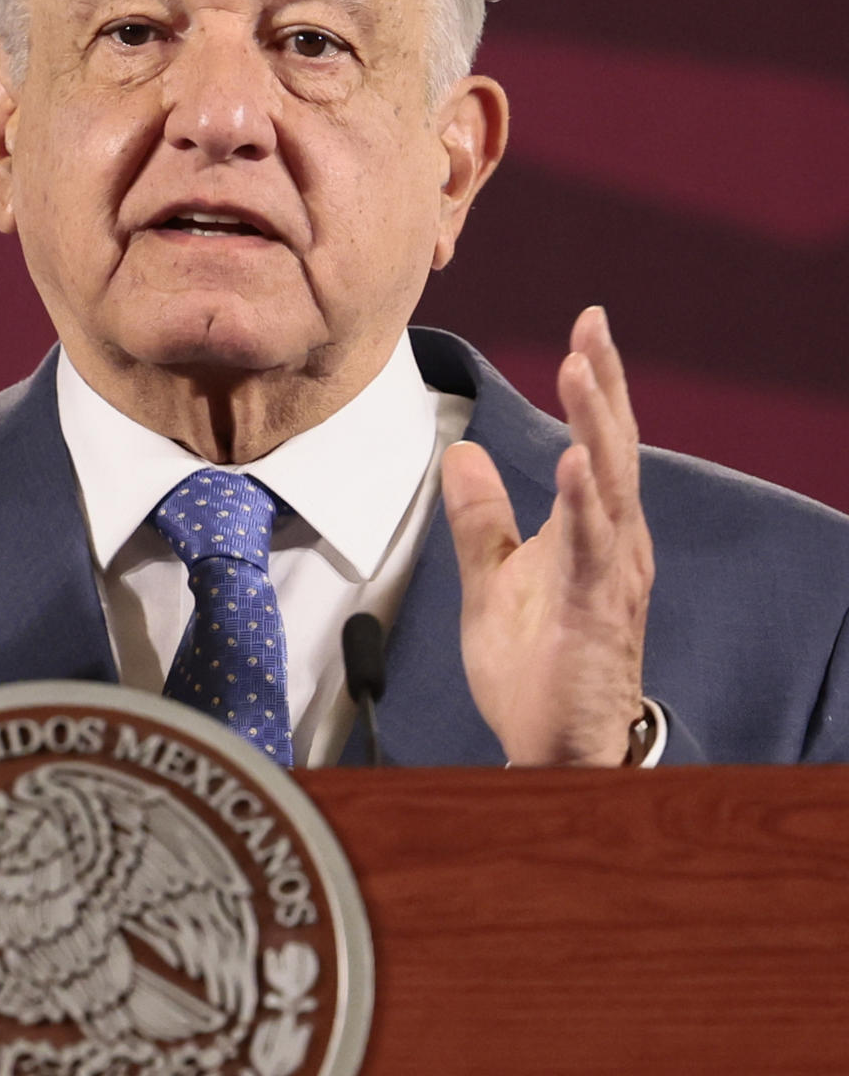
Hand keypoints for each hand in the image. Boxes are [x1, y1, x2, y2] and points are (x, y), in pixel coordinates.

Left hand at [441, 306, 654, 765]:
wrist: (554, 749)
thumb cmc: (536, 670)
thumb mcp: (493, 580)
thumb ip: (480, 518)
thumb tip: (461, 452)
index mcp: (593, 529)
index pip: (597, 441)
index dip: (596, 385)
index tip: (586, 326)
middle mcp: (615, 543)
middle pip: (613, 448)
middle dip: (603, 384)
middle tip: (592, 326)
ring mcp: (610, 576)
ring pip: (608, 485)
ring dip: (593, 425)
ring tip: (580, 369)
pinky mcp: (596, 612)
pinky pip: (592, 548)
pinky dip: (582, 502)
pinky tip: (571, 462)